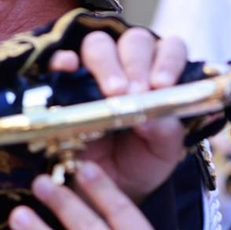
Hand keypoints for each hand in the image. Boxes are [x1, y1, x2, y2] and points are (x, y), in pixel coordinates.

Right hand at [48, 28, 190, 203]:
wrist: (101, 188)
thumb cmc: (138, 163)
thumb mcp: (162, 155)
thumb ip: (166, 134)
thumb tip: (151, 118)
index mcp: (159, 75)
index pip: (170, 49)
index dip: (167, 62)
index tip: (160, 86)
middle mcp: (128, 64)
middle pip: (134, 41)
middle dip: (136, 65)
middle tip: (131, 94)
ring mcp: (93, 69)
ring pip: (99, 43)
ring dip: (106, 63)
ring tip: (110, 92)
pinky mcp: (63, 80)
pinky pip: (60, 58)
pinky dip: (64, 60)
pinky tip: (68, 68)